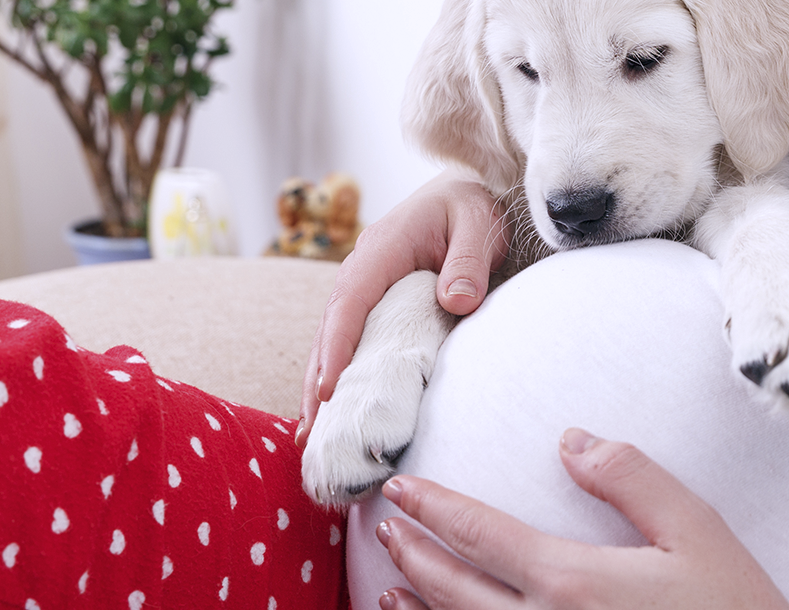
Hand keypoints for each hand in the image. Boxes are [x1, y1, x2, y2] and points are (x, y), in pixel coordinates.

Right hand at [297, 169, 504, 446]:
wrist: (468, 194)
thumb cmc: (473, 210)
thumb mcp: (478, 226)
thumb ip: (468, 262)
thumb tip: (455, 302)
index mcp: (381, 250)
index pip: (350, 303)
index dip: (337, 347)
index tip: (329, 389)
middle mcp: (361, 269)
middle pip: (329, 329)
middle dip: (317, 379)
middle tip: (310, 430)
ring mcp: (364, 286)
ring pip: (332, 338)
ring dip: (319, 383)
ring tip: (310, 433)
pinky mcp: (373, 302)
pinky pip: (349, 339)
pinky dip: (337, 372)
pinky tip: (333, 408)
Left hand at [375, 428, 788, 609]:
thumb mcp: (696, 532)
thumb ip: (631, 479)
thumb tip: (571, 441)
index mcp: (569, 581)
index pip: (478, 533)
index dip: (433, 507)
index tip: (399, 488)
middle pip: (452, 587)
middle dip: (415, 551)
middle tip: (388, 525)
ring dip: (417, 607)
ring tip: (390, 583)